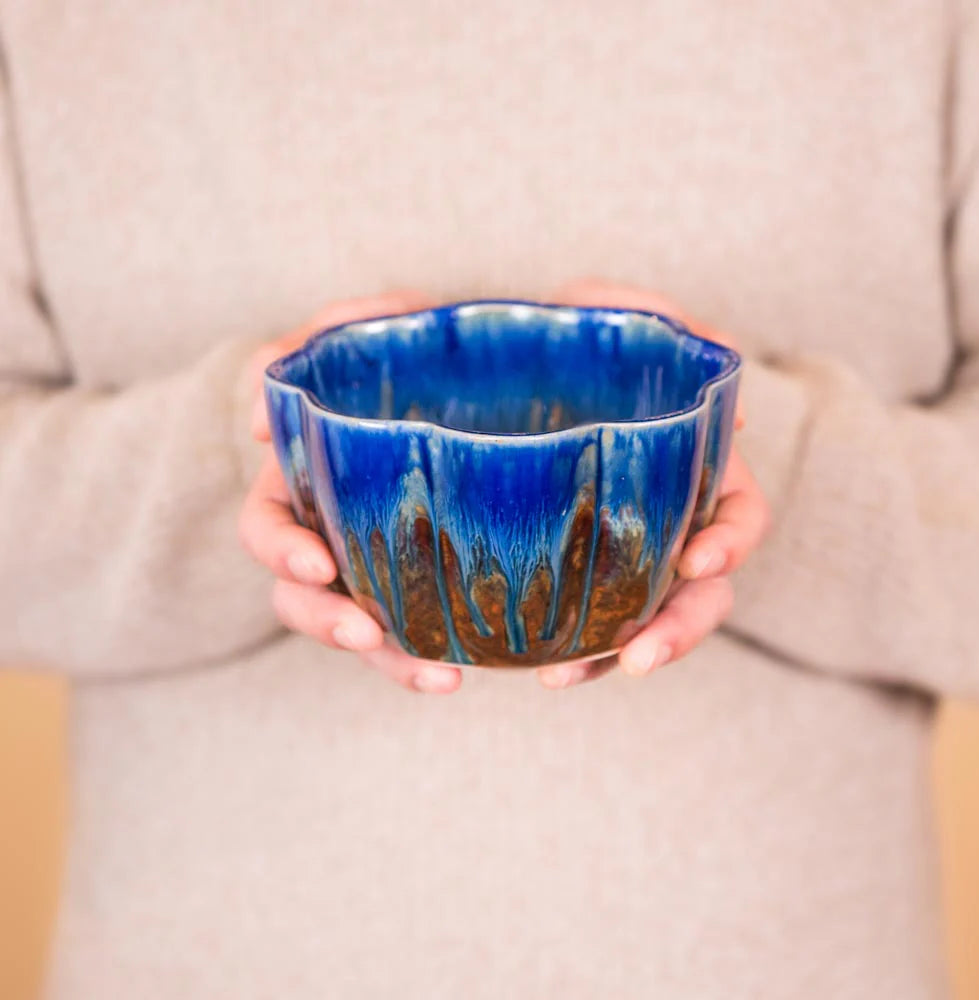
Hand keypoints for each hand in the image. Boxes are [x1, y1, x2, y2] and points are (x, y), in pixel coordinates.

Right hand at [239, 290, 465, 694]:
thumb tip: (262, 420)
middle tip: (366, 631)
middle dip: (327, 622)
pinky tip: (466, 670)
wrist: (487, 380)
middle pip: (301, 599)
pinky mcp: (427, 585)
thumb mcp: (374, 326)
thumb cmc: (412, 352)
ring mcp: (377, 567)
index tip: (318, 564)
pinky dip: (436, 655)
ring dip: (389, 659)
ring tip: (441, 676)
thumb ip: (322, 338)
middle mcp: (331, 536)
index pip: (265, 527)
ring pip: (363, 631)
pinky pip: (423, 632)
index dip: (280, 550)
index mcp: (303, 485)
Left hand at [533, 279, 768, 688]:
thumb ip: (676, 331)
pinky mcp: (577, 575)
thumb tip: (737, 408)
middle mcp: (675, 526)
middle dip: (677, 632)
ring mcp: (629, 558)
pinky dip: (567, 649)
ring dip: (613, 658)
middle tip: (639, 659)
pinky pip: (583, 625)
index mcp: (702, 475)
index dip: (732, 543)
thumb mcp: (626, 314)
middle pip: (702, 595)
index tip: (696, 559)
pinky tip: (533, 663)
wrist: (513, 365)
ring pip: (644, 624)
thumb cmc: (583, 340)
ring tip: (563, 677)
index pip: (743, 518)